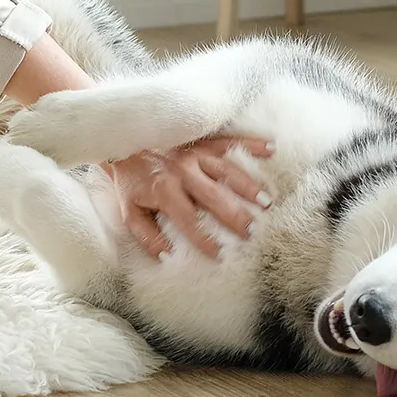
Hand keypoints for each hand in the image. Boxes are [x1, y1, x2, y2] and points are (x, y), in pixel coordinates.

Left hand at [104, 135, 274, 259]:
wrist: (124, 143)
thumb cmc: (132, 184)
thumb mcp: (130, 214)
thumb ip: (147, 237)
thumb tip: (167, 256)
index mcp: (164, 191)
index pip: (188, 219)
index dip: (204, 238)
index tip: (220, 254)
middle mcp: (182, 171)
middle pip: (213, 196)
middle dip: (234, 215)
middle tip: (252, 231)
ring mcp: (195, 153)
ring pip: (227, 170)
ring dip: (248, 185)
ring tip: (267, 202)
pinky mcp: (203, 140)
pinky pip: (230, 141)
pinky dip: (252, 143)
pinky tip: (272, 149)